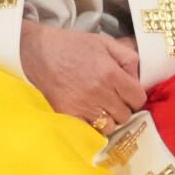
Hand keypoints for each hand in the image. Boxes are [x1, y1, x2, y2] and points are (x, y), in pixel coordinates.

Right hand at [18, 20, 144, 133]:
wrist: (36, 52)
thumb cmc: (71, 46)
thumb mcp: (104, 42)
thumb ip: (128, 57)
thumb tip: (138, 78)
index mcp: (111, 73)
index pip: (138, 98)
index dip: (134, 96)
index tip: (126, 93)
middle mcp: (100, 92)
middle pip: (125, 115)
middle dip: (122, 108)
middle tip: (111, 99)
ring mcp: (83, 106)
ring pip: (110, 126)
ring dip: (108, 119)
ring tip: (98, 108)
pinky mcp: (68, 115)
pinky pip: (91, 132)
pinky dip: (93, 127)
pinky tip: (88, 116)